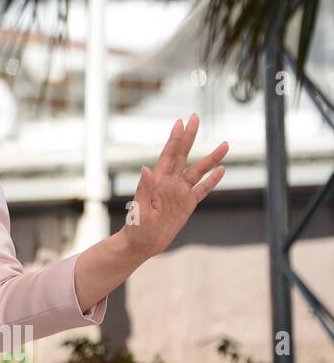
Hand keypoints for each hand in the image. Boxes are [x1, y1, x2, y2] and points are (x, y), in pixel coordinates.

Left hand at [121, 113, 227, 259]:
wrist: (141, 244)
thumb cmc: (136, 228)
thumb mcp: (139, 210)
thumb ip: (143, 190)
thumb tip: (146, 169)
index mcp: (158, 182)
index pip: (168, 155)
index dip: (175, 139)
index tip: (181, 122)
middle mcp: (170, 183)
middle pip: (183, 155)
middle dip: (189, 137)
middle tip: (195, 118)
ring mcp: (179, 193)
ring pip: (198, 171)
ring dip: (211, 158)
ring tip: (225, 144)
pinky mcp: (187, 204)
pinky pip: (203, 189)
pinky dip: (212, 180)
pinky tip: (222, 170)